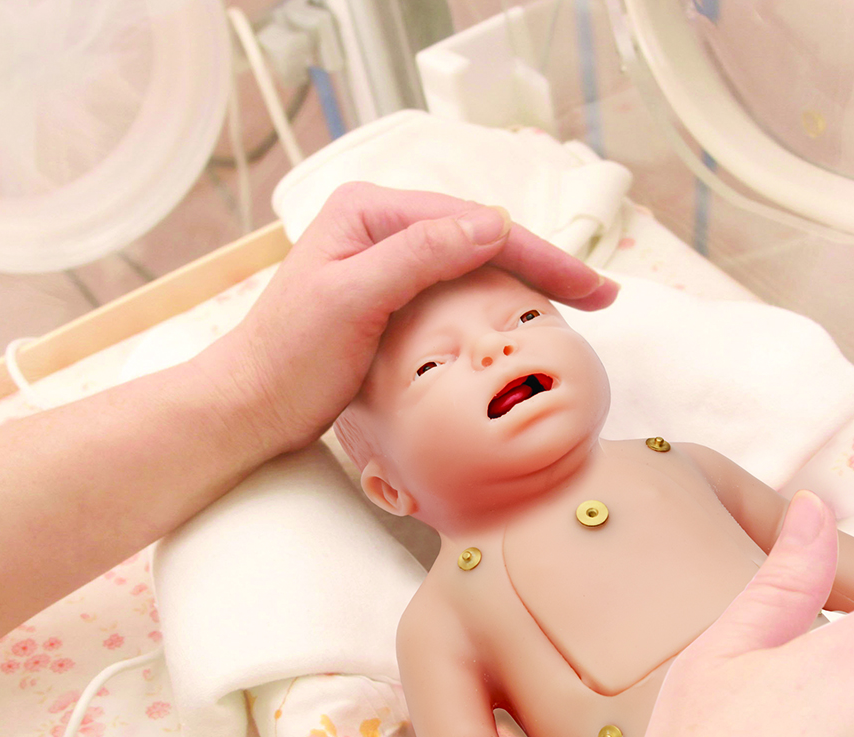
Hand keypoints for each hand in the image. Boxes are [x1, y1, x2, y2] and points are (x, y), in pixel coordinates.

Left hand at [197, 183, 617, 456]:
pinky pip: (457, 295)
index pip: (475, 224)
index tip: (590, 286)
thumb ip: (419, 256)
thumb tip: (494, 224)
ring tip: (579, 305)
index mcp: (372, 212)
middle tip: (603, 295)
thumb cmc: (289, 359)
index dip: (539, 253)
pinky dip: (496, 305)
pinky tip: (523, 319)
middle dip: (546, 265)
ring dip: (527, 283)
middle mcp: (383, 229)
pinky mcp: (391, 303)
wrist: (250, 408)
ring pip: (475, 267)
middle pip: (483, 240)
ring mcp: (388, 265)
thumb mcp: (353, 300)